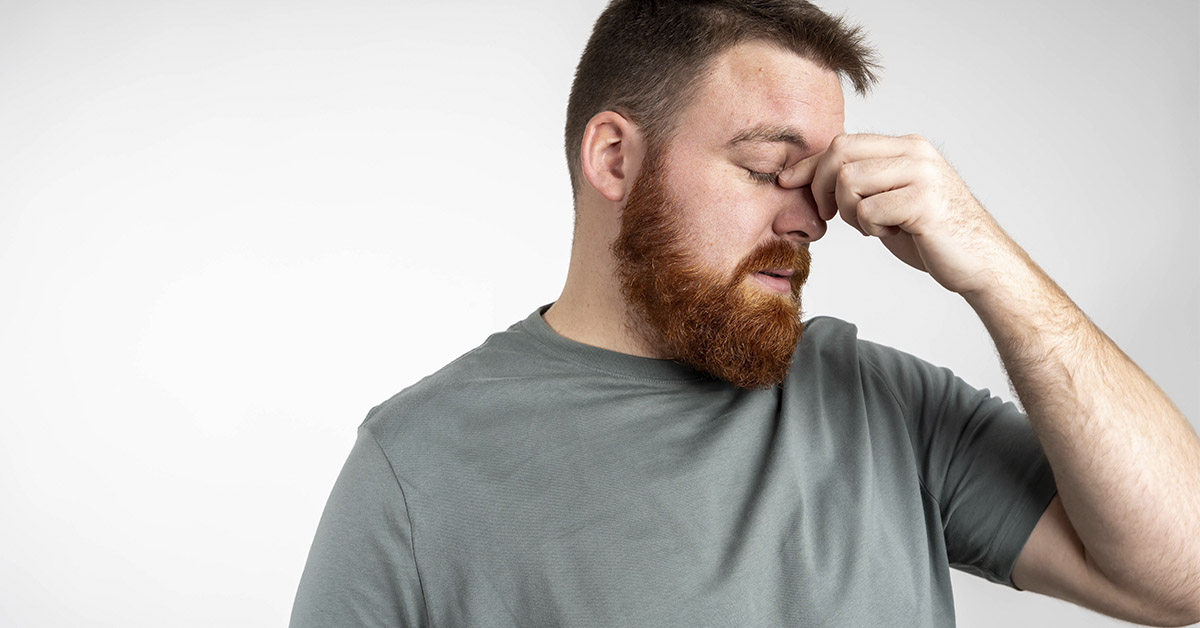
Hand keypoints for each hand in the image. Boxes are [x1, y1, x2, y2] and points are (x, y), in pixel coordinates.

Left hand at [778, 133, 1019, 296]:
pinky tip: (893, 233)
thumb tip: (812, 177)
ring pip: (849, 182)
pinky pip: (868, 210)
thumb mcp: (890, 199)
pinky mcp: (924, 201)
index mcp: (907, 146)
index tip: (788, 182)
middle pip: (840, 154)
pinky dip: (870, 228)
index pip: (843, 143)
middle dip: (821, 188)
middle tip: (829, 215)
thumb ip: (862, 182)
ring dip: (850, 212)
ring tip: (875, 226)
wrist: (980, 262)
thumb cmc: (931, 234)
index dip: (810, 165)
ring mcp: (922, 174)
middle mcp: (915, 152)